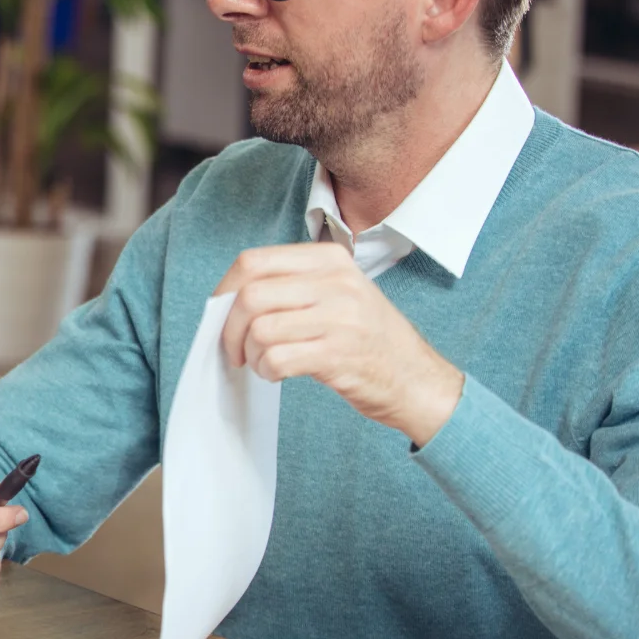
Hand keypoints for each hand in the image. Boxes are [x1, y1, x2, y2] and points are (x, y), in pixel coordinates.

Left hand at [216, 242, 463, 445]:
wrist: (417, 379)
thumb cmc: (367, 338)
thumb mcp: (339, 292)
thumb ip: (292, 285)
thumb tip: (228, 297)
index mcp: (329, 260)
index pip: (254, 261)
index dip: (225, 290)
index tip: (221, 313)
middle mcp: (336, 282)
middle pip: (250, 295)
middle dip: (229, 328)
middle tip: (234, 348)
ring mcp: (340, 318)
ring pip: (259, 329)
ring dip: (250, 353)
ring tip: (262, 362)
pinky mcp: (338, 355)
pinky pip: (277, 359)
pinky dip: (266, 370)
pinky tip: (278, 373)